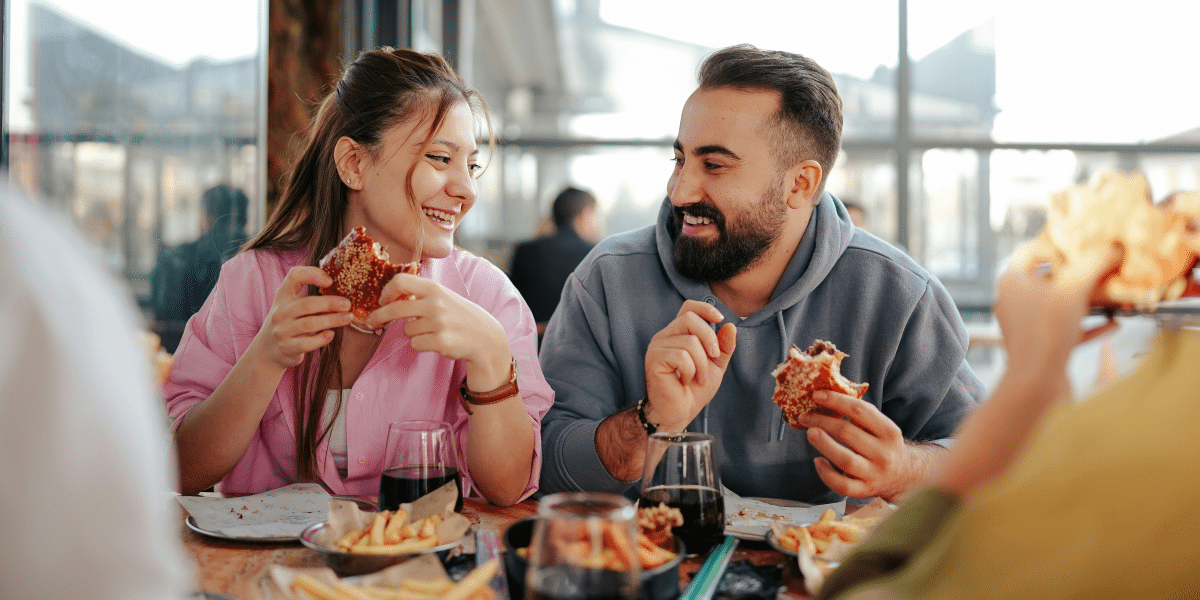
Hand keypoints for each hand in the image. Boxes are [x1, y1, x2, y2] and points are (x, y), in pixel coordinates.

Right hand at [249, 266, 352, 369]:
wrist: (268, 350)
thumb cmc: (288, 323)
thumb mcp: (292, 306)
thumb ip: (310, 298)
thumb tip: (342, 295)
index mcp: (283, 296)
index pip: (294, 276)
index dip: (313, 274)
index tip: (330, 281)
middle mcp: (280, 312)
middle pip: (307, 304)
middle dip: (330, 303)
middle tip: (347, 304)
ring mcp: (282, 331)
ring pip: (309, 324)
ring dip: (332, 320)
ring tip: (348, 318)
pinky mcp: (287, 348)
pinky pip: (307, 343)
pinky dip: (321, 339)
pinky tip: (331, 334)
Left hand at [367, 273, 511, 388]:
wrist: (486, 337)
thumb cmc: (461, 316)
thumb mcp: (444, 297)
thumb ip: (422, 294)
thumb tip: (391, 296)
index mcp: (435, 288)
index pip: (401, 280)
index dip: (387, 290)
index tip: (382, 300)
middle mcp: (435, 303)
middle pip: (395, 309)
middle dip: (378, 316)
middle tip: (371, 322)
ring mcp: (438, 323)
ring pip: (406, 330)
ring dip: (413, 333)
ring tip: (431, 332)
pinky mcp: (440, 341)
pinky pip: (415, 344)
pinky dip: (421, 345)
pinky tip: (437, 341)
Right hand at [643, 300, 736, 431]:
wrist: (680, 412)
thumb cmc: (694, 390)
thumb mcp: (716, 365)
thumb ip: (724, 346)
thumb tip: (731, 326)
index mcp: (678, 333)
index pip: (688, 307)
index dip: (705, 308)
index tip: (720, 319)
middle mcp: (665, 336)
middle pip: (690, 319)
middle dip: (709, 339)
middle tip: (714, 358)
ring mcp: (657, 347)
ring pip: (689, 341)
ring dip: (702, 364)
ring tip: (699, 378)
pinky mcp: (654, 360)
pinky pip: (681, 356)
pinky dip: (691, 371)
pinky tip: (686, 381)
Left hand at [797, 390, 924, 500]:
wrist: (903, 475)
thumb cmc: (883, 445)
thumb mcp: (881, 427)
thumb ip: (860, 413)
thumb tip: (827, 396)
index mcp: (889, 432)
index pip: (860, 411)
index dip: (836, 401)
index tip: (817, 395)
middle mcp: (884, 453)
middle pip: (848, 433)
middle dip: (822, 421)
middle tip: (806, 416)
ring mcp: (874, 474)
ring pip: (845, 460)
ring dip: (824, 444)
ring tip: (810, 433)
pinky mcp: (864, 490)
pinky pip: (842, 485)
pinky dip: (826, 473)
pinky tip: (817, 461)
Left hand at [995, 243, 1120, 381]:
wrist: (1035, 385)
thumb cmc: (1047, 331)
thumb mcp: (1075, 289)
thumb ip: (1094, 264)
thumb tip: (1114, 247)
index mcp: (1011, 281)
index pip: (1030, 251)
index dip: (1056, 246)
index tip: (1081, 248)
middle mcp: (1012, 301)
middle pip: (1046, 279)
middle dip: (1075, 274)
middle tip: (1101, 268)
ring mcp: (1025, 325)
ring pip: (1058, 306)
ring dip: (1085, 301)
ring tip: (1111, 295)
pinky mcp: (1039, 346)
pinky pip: (1066, 330)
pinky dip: (1088, 326)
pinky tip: (1114, 324)